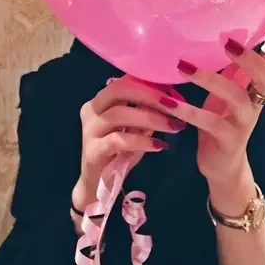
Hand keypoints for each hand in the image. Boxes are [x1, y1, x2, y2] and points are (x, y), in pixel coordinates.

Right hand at [72, 77, 185, 217]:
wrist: (99, 184)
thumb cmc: (120, 151)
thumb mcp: (136, 127)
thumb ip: (147, 111)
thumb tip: (172, 96)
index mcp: (101, 100)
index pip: (124, 81)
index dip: (149, 82)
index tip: (173, 89)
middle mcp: (92, 111)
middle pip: (118, 90)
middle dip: (149, 95)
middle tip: (174, 105)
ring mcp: (89, 130)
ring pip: (118, 114)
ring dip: (150, 118)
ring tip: (173, 126)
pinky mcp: (93, 151)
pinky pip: (117, 140)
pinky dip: (141, 141)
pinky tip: (159, 145)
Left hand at [166, 23, 264, 187]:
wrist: (222, 166)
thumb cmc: (221, 123)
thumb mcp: (226, 95)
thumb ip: (230, 72)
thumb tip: (222, 38)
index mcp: (256, 91)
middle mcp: (255, 105)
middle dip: (251, 59)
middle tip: (228, 42)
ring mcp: (244, 123)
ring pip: (236, 98)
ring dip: (209, 79)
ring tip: (183, 66)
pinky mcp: (228, 140)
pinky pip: (210, 123)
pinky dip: (188, 111)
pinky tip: (168, 101)